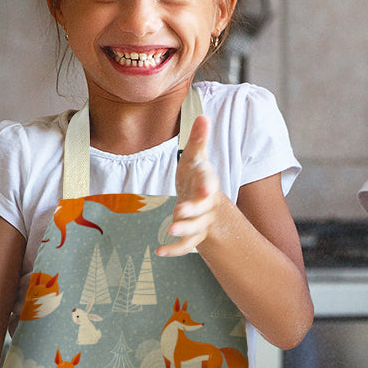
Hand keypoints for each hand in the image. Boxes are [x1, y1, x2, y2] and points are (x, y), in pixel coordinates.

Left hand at [156, 114, 221, 255]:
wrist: (203, 200)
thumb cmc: (195, 175)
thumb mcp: (195, 157)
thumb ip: (198, 139)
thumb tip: (203, 115)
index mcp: (208, 183)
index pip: (209, 184)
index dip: (207, 188)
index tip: (205, 190)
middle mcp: (208, 203)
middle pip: (203, 210)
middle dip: (193, 212)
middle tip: (178, 213)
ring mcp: (202, 221)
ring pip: (197, 229)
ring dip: (184, 231)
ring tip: (169, 230)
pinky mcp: (195, 235)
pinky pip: (187, 247)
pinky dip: (174, 251)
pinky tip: (158, 252)